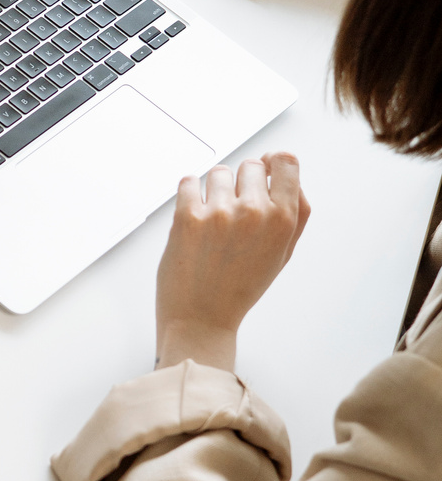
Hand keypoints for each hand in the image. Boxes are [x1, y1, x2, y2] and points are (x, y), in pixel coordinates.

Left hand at [155, 153, 310, 372]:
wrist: (201, 319)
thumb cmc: (240, 288)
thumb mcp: (282, 254)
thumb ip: (294, 212)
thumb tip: (287, 172)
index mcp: (283, 220)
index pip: (286, 161)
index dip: (272, 164)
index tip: (262, 172)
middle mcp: (254, 212)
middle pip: (249, 164)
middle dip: (241, 184)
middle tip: (233, 215)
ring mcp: (219, 212)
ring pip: (218, 172)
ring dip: (213, 191)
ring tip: (213, 223)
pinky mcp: (187, 216)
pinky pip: (188, 181)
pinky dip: (188, 196)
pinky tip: (194, 220)